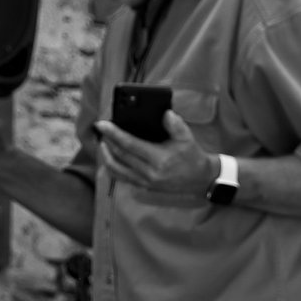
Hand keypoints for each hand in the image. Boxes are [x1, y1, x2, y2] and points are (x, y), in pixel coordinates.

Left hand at [98, 109, 215, 197]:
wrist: (200, 179)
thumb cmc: (192, 156)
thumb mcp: (187, 138)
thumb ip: (175, 124)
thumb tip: (165, 113)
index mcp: (159, 160)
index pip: (129, 145)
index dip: (113, 133)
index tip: (101, 124)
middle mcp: (150, 173)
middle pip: (119, 155)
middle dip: (107, 141)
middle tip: (100, 129)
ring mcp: (146, 182)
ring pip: (117, 169)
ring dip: (106, 155)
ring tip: (102, 142)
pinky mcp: (144, 187)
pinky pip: (122, 178)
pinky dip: (112, 168)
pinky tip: (109, 158)